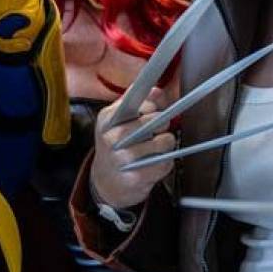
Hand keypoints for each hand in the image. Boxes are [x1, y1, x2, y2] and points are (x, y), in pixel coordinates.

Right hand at [88, 87, 173, 214]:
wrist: (105, 180)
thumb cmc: (117, 145)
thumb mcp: (120, 121)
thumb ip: (138, 102)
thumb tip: (157, 91)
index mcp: (106, 119)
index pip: (134, 102)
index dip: (151, 104)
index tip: (155, 108)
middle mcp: (111, 139)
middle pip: (151, 121)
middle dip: (162, 122)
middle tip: (160, 128)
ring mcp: (122, 160)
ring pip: (162, 142)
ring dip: (167, 143)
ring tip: (158, 145)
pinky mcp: (135, 178)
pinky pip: (164, 164)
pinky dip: (166, 162)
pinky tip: (156, 161)